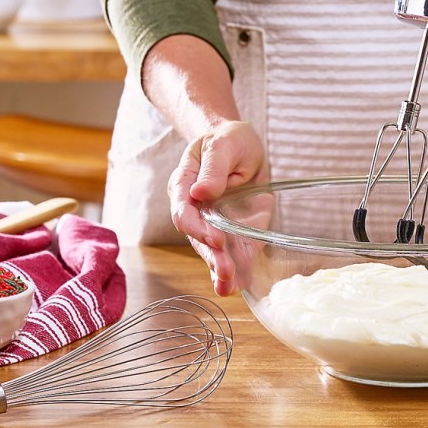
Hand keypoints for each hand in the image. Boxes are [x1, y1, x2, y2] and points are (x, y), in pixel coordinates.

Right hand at [168, 120, 266, 295]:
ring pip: (213, 252)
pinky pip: (235, 254)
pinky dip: (238, 272)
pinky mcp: (235, 232)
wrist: (243, 146)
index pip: (184, 213)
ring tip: (229, 287)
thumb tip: (201, 192)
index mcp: (185, 186)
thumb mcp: (224, 145)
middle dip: (212, 256)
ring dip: (221, 271)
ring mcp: (215, 224)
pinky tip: (240, 287)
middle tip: (226, 269)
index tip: (217, 237)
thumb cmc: (229, 140)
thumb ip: (213, 168)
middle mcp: (197, 211)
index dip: (198, 228)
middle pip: (198, 239)